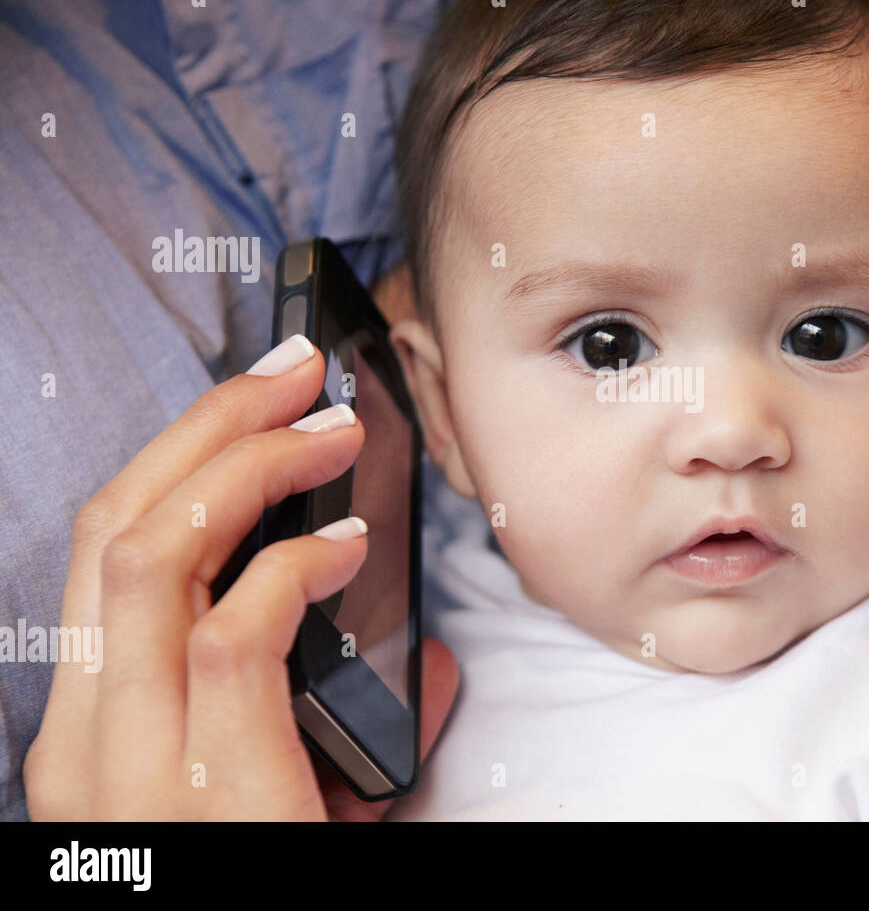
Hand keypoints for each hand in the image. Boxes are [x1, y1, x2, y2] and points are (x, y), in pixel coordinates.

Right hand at [23, 336, 457, 819]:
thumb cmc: (269, 872)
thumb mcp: (282, 793)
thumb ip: (328, 712)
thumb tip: (418, 647)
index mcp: (93, 723)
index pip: (105, 551)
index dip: (177, 457)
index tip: (253, 405)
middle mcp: (85, 734)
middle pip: (115, 525)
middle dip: (204, 428)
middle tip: (288, 372)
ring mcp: (126, 765)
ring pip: (149, 556)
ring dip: (244, 468)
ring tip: (326, 425)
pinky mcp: (200, 790)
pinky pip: (230, 636)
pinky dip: (290, 567)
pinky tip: (343, 543)